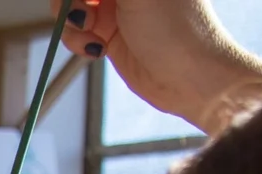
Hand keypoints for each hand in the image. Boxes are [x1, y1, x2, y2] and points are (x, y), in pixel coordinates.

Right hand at [63, 0, 261, 132]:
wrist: (190, 77)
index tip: (90, 1)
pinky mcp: (107, 32)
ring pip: (71, 7)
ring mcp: (116, 6)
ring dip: (72, 24)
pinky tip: (98, 50)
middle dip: (72, 3)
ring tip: (93, 38)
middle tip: (85, 18)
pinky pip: (75, 30)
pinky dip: (77, 40)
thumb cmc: (175, 27)